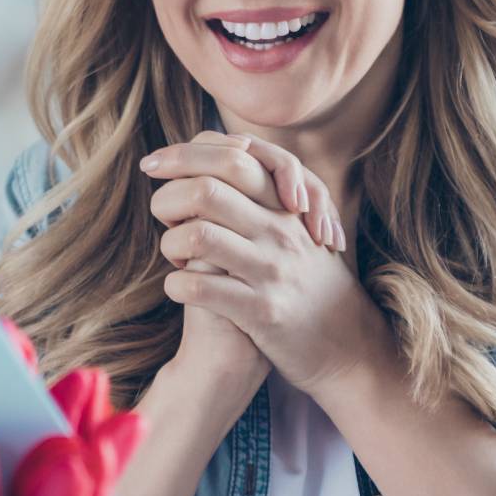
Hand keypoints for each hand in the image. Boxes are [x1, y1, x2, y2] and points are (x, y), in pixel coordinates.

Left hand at [145, 134, 391, 398]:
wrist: (343, 341)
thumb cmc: (301, 279)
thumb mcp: (289, 228)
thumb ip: (256, 192)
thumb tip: (203, 159)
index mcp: (284, 204)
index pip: (230, 156)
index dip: (181, 155)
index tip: (151, 164)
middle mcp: (279, 230)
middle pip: (206, 189)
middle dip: (167, 199)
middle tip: (162, 216)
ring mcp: (271, 270)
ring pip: (198, 235)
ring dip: (170, 244)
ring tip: (176, 256)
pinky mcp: (261, 311)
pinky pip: (200, 288)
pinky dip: (176, 284)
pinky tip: (179, 287)